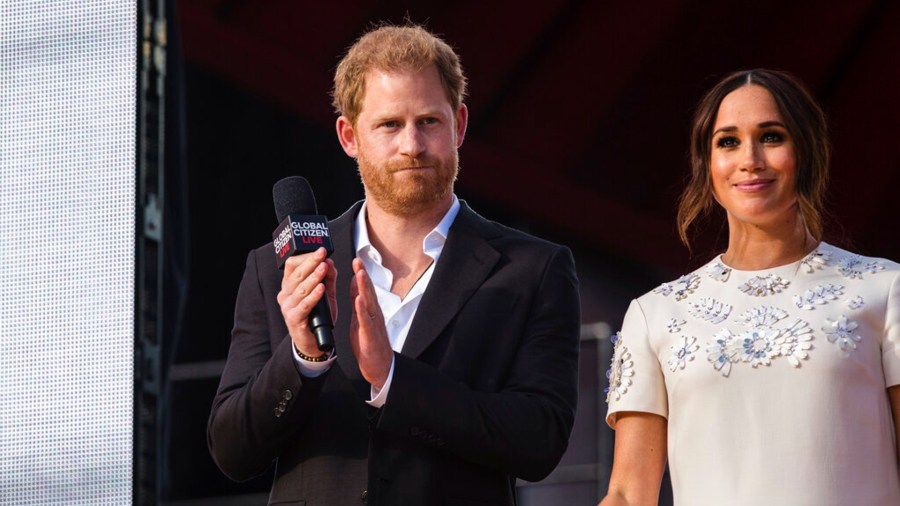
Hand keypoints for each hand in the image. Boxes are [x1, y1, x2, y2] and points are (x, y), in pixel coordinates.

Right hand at [276, 247, 336, 356]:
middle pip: (296, 274)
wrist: (313, 341)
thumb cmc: (317, 315)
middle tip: (322, 254)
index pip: (292, 265)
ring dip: (313, 277)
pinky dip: (313, 296)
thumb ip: (328, 277)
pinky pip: (304, 305)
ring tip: (324, 268)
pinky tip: (321, 288)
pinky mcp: (293, 318)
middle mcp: (285, 295)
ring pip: (300, 288)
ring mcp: (287, 307)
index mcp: (289, 286)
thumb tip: (330, 261)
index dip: (305, 257)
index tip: (320, 250)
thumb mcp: (325, 293)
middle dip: (311, 262)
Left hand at [349, 257, 392, 388]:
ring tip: (360, 274)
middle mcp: (374, 314)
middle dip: (363, 275)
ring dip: (365, 288)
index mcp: (370, 310)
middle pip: (369, 291)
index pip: (366, 288)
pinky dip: (362, 310)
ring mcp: (373, 324)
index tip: (356, 260)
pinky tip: (358, 301)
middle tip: (358, 260)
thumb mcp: (360, 318)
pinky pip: (366, 321)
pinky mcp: (370, 335)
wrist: (379, 365)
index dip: (361, 273)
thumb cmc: (369, 343)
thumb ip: (358, 300)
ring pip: (369, 303)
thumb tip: (356, 283)